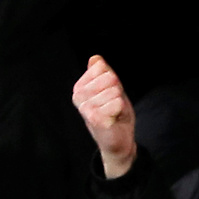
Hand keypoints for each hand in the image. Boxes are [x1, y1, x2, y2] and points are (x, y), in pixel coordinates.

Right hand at [71, 56, 136, 177]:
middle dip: (117, 91)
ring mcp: (85, 107)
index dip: (113, 80)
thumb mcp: (112, 88)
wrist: (118, 139)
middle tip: (113, 104)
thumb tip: (94, 58)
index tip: (110, 94)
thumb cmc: (115, 112)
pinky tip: (114, 118)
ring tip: (113, 112)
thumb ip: (104, 73)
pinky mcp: (94, 118)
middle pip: (109, 78)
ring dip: (119, 102)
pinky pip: (117, 103)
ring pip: (114, 91)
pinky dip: (120, 111)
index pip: (102, 68)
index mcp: (80, 87)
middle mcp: (78, 96)